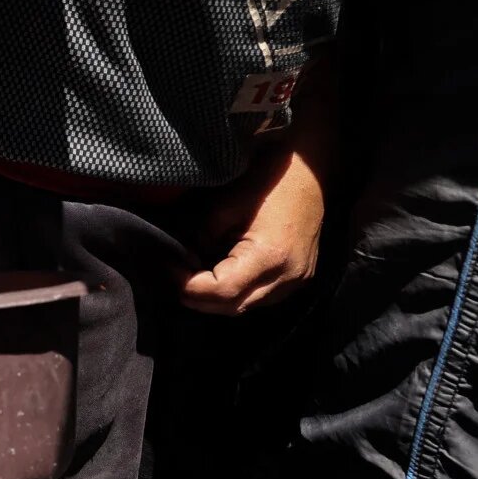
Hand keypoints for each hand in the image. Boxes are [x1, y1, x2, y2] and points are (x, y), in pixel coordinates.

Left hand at [182, 146, 322, 314]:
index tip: (169, 268)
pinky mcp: (299, 278)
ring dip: (216, 298)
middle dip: (199, 297)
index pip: (222, 291)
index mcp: (270, 258)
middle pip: (233, 306)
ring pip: (246, 305)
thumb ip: (202, 238)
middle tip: (175, 277)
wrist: (309, 172)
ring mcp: (297, 281)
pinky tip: (219, 275)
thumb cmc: (268, 182)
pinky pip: (261, 296)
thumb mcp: (225, 206)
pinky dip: (236, 291)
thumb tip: (185, 261)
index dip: (190, 285)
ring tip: (193, 277)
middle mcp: (287, 277)